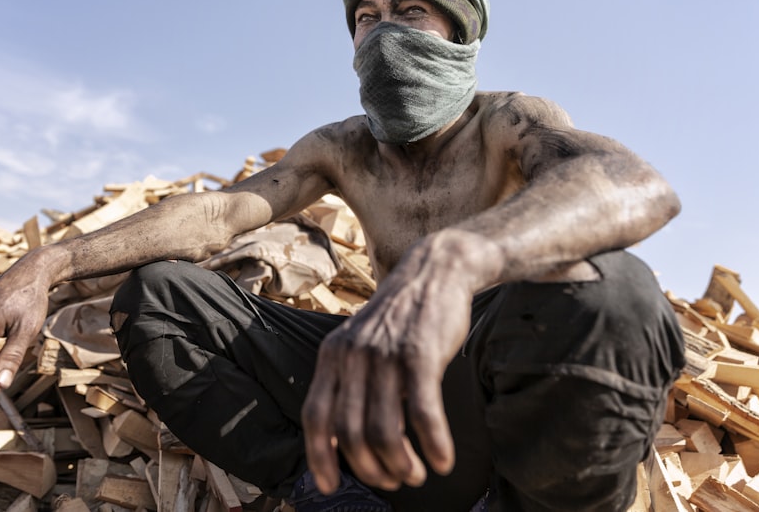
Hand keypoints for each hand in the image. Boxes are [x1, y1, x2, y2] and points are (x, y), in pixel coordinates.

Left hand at [300, 229, 502, 492]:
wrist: (434, 271)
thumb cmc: (400, 319)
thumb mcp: (360, 343)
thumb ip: (347, 382)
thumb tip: (339, 440)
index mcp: (332, 355)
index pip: (315, 416)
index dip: (319, 457)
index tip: (329, 487)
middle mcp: (353, 355)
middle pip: (350, 433)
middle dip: (370, 468)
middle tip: (392, 480)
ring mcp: (386, 354)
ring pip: (384, 430)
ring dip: (401, 465)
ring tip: (416, 475)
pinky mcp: (421, 354)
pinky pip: (423, 413)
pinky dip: (433, 446)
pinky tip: (443, 462)